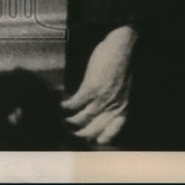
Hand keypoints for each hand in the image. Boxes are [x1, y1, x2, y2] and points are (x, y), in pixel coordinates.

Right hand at [61, 25, 136, 144]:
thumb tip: (97, 118)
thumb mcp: (123, 90)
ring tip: (60, 116)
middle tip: (65, 128)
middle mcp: (114, 108)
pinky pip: (73, 106)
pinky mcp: (92, 88)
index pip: (107, 137)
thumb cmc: (122, 65)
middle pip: (88, 133)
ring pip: (78, 121)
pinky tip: (61, 103)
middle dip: (74, 134)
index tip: (82, 137)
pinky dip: (64, 107)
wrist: (124, 44)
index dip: (92, 140)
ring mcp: (103, 99)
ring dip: (65, 121)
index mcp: (123, 109)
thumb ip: (114, 105)